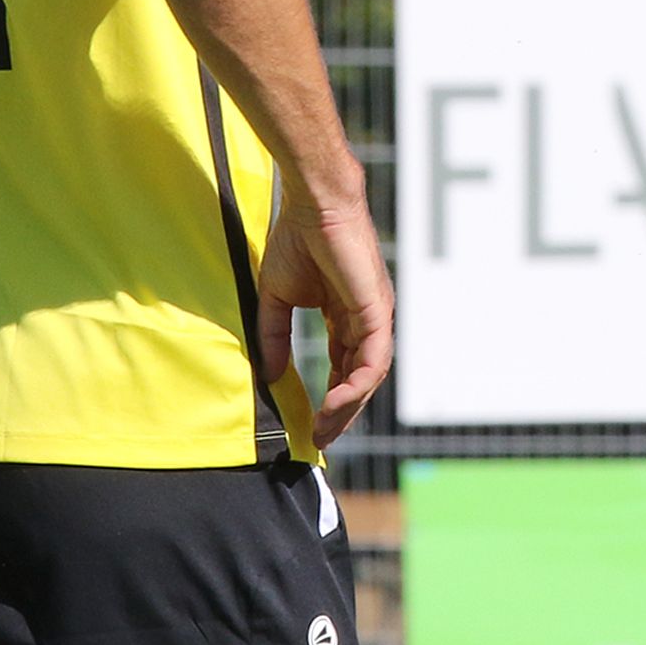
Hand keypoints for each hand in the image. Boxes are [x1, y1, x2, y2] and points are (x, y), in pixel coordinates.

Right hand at [259, 189, 393, 447]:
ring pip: (367, 377)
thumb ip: (275, 335)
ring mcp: (375, 317)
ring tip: (321, 431)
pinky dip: (353, 388)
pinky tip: (331, 405)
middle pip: (358, 379)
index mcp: (346, 316)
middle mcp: (365, 320)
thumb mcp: (277, 297)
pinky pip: (371, 362)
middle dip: (339, 413)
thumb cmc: (295, 238)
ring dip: (346, 408)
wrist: (312, 204)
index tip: (309, 424)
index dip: (329, 398)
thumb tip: (269, 374)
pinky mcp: (377, 312)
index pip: (343, 367)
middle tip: (317, 440)